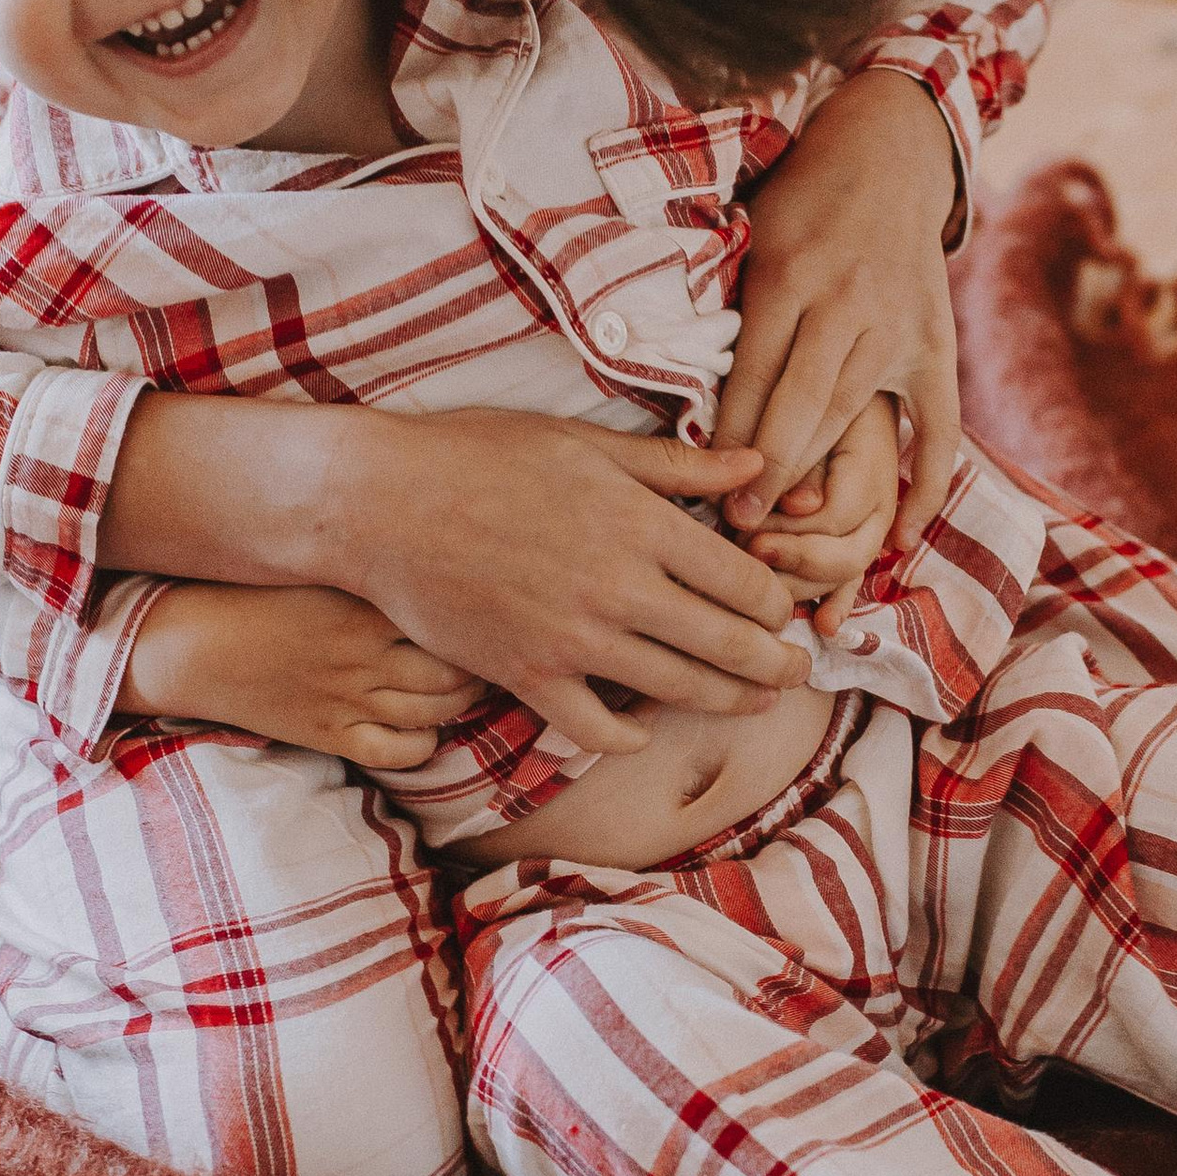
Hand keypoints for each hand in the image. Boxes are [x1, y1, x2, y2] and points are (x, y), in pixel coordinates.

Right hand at [99, 394, 807, 764]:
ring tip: (755, 704)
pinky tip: (644, 728)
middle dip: (775, 664)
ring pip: (677, 688)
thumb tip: (757, 463)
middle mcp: (615, 587)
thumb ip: (675, 465)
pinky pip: (595, 726)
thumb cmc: (478, 456)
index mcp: (636, 523)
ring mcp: (571, 639)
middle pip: (727, 644)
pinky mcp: (525, 674)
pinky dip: (627, 735)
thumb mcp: (583, 441)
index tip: (788, 611)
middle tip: (799, 673)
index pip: (742, 580)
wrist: (377, 504)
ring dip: (728, 702)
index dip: (779, 603)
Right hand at [121, 582, 476, 769]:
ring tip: (470, 688)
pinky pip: (401, 752)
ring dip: (464, 704)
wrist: (188, 642)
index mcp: (363, 601)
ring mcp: (349, 696)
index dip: (484, 620)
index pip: (450, 616)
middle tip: (497, 656)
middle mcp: (364, 651)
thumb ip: (372, 558)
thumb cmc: (252, 592)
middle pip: (456, 670)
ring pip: (437, 711)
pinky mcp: (331, 734)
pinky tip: (427, 727)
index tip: (498, 612)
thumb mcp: (316, 564)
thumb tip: (433, 537)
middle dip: (486, 667)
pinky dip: (427, 744)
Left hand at [715, 67, 962, 542]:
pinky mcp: (935, 344)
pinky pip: (937, 426)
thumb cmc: (800, 201)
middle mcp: (844, 304)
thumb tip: (683, 390)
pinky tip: (900, 531)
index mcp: (787, 277)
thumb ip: (729, 307)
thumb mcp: (751, 236)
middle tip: (734, 528)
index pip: (750, 379)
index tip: (704, 493)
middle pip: (797, 410)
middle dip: (763, 475)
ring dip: (814, 479)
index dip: (726, 443)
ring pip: (849, 420)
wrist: (889, 156)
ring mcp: (895, 327)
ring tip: (782, 531)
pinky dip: (923, 481)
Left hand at [747, 395, 900, 637]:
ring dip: (805, 585)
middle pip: (848, 553)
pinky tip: (825, 625)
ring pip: (848, 571)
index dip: (788, 527)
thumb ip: (804, 454)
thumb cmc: (813, 387)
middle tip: (752, 551)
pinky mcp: (862, 535)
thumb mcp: (808, 408)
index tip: (743, 525)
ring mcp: (876, 522)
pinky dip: (840, 601)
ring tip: (761, 584)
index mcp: (871, 464)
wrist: (847, 374)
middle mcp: (882, 499)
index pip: (836, 515)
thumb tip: (800, 506)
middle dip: (797, 561)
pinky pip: (855, 575)